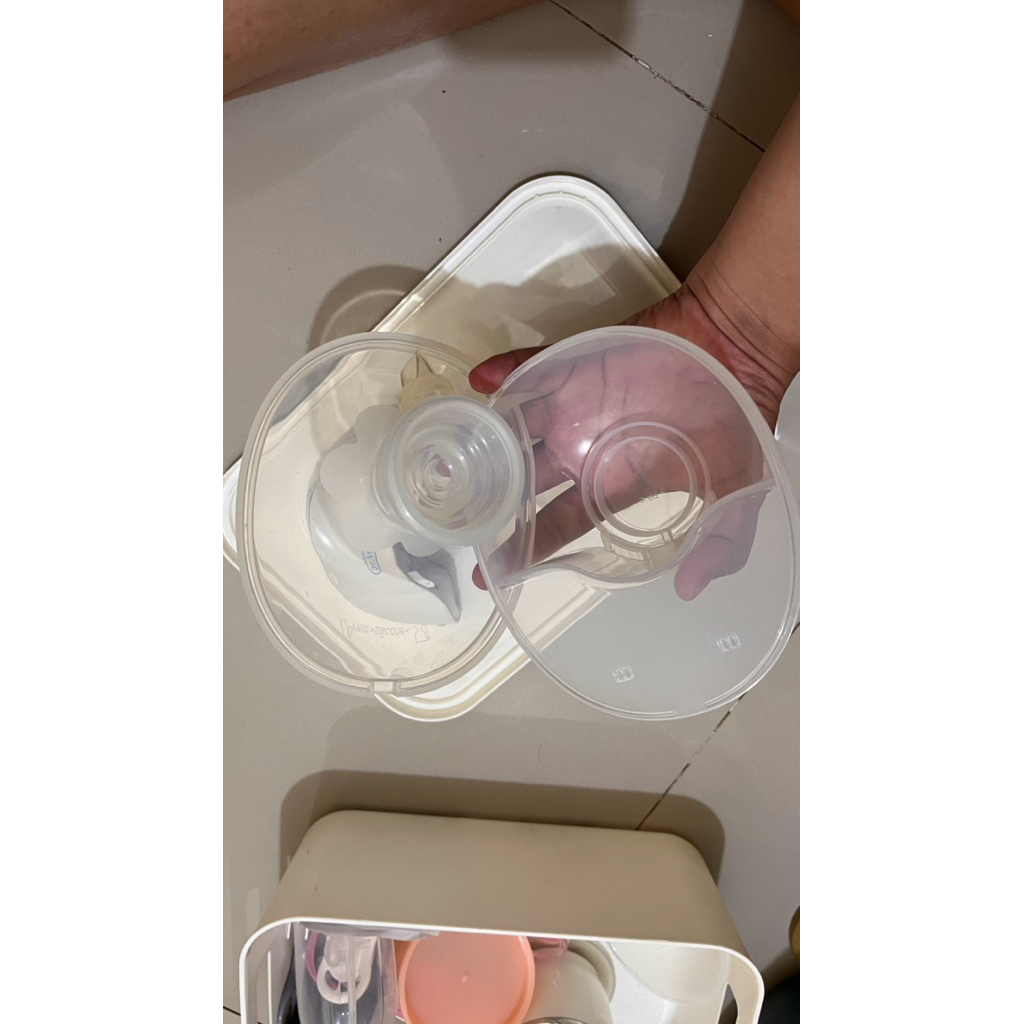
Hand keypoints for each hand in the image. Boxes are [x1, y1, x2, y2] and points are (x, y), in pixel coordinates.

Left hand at [470, 285, 785, 598]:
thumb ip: (720, 541)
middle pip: (522, 482)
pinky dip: (502, 371)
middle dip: (489, 501)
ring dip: (484, 441)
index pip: (557, 525)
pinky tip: (478, 380)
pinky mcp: (573, 365)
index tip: (491, 576)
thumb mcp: (738, 491)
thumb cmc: (734, 415)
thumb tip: (691, 591)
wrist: (738, 348)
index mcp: (612, 484)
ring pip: (514, 429)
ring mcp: (574, 406)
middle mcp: (584, 450)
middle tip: (455, 520)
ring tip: (451, 458)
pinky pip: (528, 368)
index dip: (525, 550)